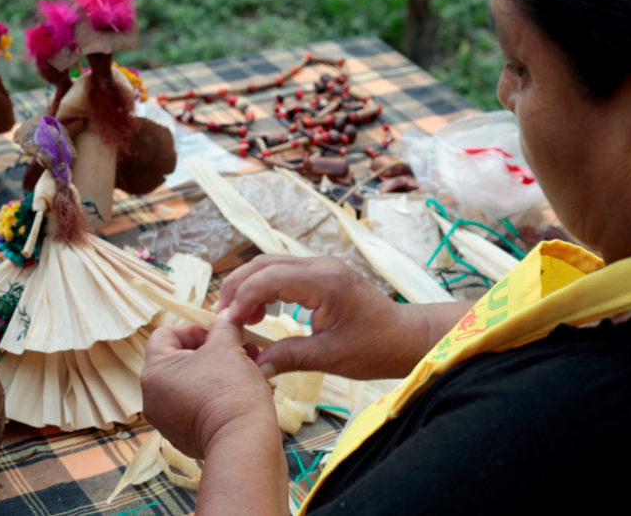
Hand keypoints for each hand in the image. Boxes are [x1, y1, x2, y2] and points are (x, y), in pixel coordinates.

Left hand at [142, 313, 277, 459]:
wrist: (243, 443)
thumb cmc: (231, 390)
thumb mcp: (228, 347)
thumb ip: (223, 326)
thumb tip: (227, 314)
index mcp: (154, 372)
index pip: (164, 334)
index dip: (193, 328)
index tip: (217, 335)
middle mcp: (151, 397)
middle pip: (175, 360)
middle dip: (207, 351)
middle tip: (234, 349)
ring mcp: (165, 421)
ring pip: (186, 384)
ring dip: (211, 372)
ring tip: (240, 370)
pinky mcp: (181, 437)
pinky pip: (192, 407)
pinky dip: (210, 397)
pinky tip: (234, 395)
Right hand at [218, 255, 443, 379]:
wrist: (407, 337)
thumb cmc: (376, 348)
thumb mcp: (330, 357)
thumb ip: (288, 358)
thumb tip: (252, 367)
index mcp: (324, 282)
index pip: (268, 279)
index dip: (241, 299)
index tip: (227, 324)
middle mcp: (321, 267)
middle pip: (264, 264)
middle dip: (238, 288)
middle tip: (223, 318)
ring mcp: (322, 268)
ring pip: (272, 265)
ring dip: (250, 287)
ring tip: (240, 318)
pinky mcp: (323, 276)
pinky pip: (285, 273)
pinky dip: (266, 288)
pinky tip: (261, 312)